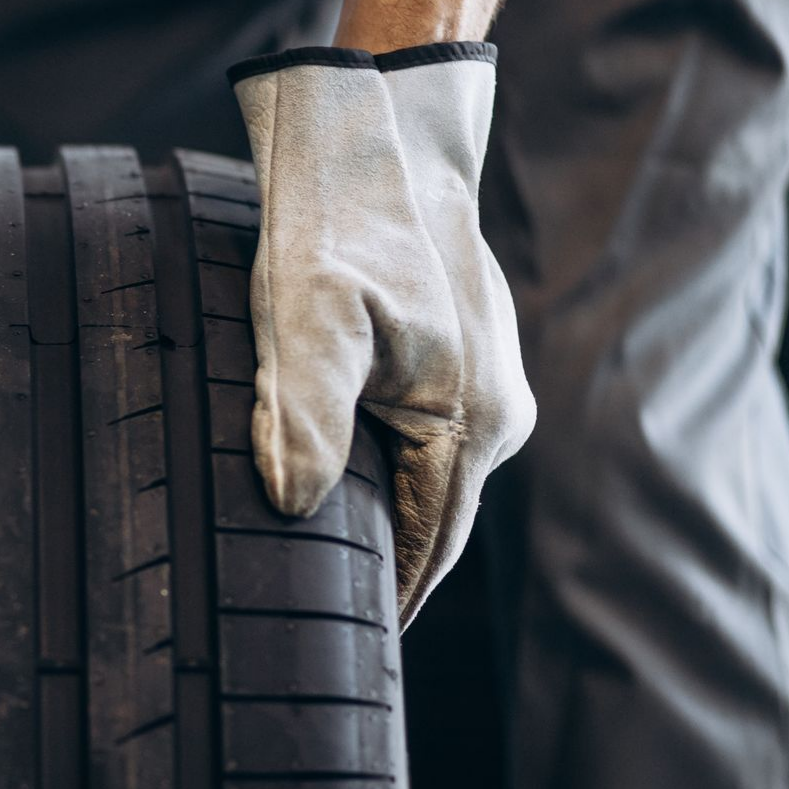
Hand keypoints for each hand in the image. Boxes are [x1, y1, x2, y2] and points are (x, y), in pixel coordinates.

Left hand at [229, 43, 535, 622]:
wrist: (375, 136)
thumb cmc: (338, 224)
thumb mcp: (306, 317)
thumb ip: (303, 416)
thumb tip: (296, 507)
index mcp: (471, 422)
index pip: (430, 548)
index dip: (389, 601)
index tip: (345, 652)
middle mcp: (492, 413)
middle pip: (429, 521)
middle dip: (381, 568)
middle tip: (317, 620)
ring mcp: (480, 384)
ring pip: (420, 480)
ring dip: (375, 517)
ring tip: (316, 567)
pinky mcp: (455, 358)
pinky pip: (418, 439)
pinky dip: (378, 468)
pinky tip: (334, 482)